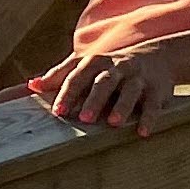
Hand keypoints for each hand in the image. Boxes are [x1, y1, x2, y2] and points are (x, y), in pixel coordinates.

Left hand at [31, 42, 182, 133]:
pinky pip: (153, 104)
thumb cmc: (111, 67)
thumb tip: (32, 85)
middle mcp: (117, 68)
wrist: (156, 56)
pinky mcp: (157, 90)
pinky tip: (142, 132)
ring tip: (113, 123)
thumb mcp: (87, 65)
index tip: (57, 111)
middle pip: (103, 82)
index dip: (67, 93)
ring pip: (130, 91)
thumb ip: (61, 74)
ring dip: (121, 106)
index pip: (78, 77)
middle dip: (93, 100)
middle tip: (84, 119)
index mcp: (95, 62)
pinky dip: (148, 118)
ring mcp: (138, 78)